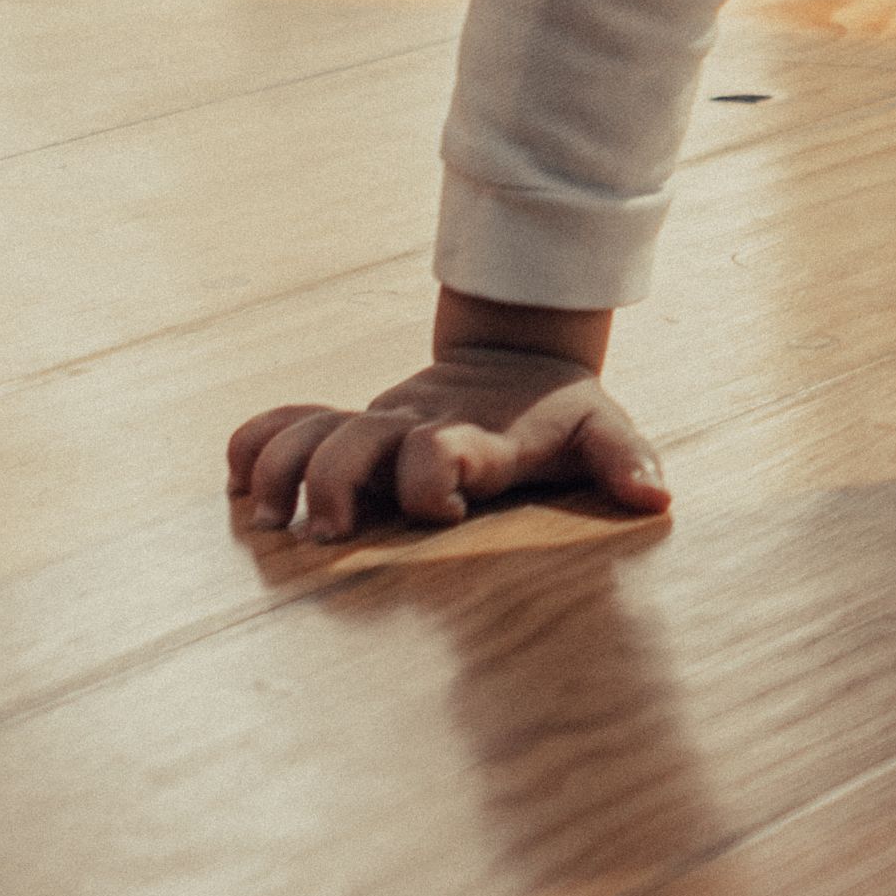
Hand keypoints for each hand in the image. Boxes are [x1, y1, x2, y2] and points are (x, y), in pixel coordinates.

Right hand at [226, 348, 670, 544]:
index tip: (441, 511)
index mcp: (475, 435)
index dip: (432, 475)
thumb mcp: (602, 428)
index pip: (441, 447)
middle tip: (329, 535)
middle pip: (353, 443)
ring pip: (307, 435)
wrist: (519, 359)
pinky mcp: (350, 427)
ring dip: (280, 472)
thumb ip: (625, 459)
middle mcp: (413, 428)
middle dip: (334, 486)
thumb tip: (657, 497)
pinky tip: (238, 487)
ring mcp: (376, 426)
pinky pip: (284, 423)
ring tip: (269, 524)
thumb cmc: (560, 413)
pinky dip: (254, 445)